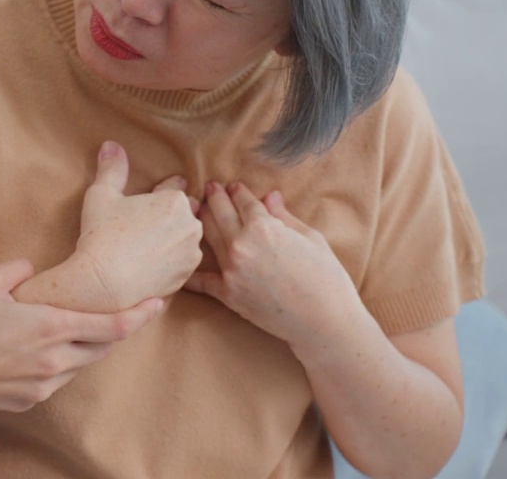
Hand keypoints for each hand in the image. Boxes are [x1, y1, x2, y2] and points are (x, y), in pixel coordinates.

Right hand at [0, 259, 163, 413]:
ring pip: (82, 364)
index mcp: (51, 327)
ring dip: (86, 346)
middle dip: (116, 329)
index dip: (141, 315)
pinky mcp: (31, 399)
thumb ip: (19, 270)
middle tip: (123, 311)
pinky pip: (59, 379)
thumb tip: (30, 269)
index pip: (113, 325)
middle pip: (104, 347)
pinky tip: (44, 349)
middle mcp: (55, 359)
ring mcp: (45, 383)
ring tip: (76, 328)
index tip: (158, 304)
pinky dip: (62, 362)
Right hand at [65, 141, 202, 312]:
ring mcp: (191, 252)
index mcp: (175, 200)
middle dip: (169, 215)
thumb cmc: (102, 235)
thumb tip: (111, 145)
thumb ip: (111, 168)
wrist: (104, 283)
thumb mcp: (101, 195)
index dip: (159, 191)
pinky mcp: (187, 276)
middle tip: (148, 223)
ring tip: (150, 244)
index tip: (152, 197)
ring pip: (185, 237)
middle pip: (183, 212)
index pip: (173, 187)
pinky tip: (153, 261)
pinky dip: (171, 259)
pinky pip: (182, 261)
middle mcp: (191, 224)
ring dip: (173, 237)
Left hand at [184, 182, 357, 345]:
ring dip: (202, 220)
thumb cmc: (326, 277)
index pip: (244, 202)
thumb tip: (270, 196)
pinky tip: (180, 262)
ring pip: (208, 237)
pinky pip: (201, 281)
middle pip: (220, 213)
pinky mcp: (228, 294)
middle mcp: (241, 245)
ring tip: (199, 210)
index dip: (238, 192)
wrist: (325, 321)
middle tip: (210, 188)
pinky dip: (189, 273)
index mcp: (264, 227)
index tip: (233, 186)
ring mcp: (231, 270)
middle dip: (215, 197)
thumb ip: (284, 216)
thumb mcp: (310, 238)